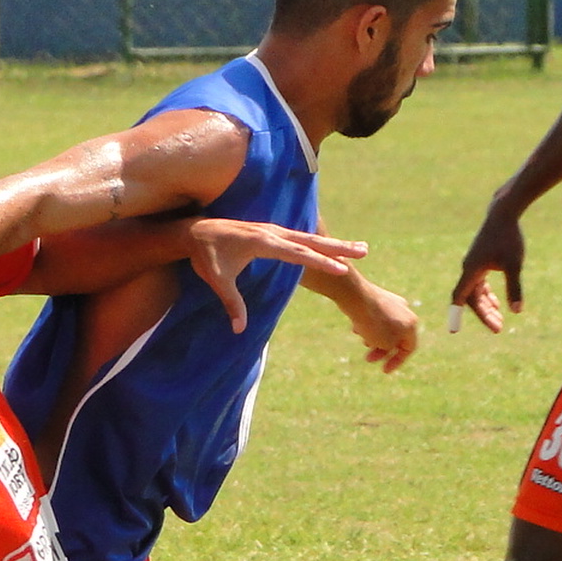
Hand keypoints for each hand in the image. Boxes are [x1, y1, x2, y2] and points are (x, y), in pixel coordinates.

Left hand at [185, 219, 366, 332]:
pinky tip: (336, 248)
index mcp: (263, 242)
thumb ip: (231, 303)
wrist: (196, 231)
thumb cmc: (206, 256)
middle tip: (364, 252)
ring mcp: (275, 230)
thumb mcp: (217, 280)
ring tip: (361, 249)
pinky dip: (322, 242)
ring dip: (336, 244)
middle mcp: (273, 232)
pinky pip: (303, 237)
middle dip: (339, 247)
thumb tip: (240, 330)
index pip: (298, 253)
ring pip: (311, 237)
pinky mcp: (274, 233)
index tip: (343, 269)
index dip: (321, 262)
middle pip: (313, 240)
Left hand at [340, 282, 419, 372]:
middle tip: (368, 358)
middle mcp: (405, 311)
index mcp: (411, 324)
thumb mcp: (385, 344)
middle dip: (381, 350)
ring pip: (384, 327)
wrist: (356, 296)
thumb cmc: (373, 322)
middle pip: (396, 337)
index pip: (409, 348)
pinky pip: (375, 317)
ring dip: (373, 337)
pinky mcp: (377, 297)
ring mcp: (392, 302)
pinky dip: (368, 326)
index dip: (397, 362)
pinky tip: (356, 326)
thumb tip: (388, 343)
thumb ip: (391, 347)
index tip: (384, 370)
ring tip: (361, 336)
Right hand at [450, 202, 521, 333]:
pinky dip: (486, 294)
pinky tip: (496, 302)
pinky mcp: (480, 259)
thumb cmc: (509, 237)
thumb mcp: (514, 265)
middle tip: (498, 329)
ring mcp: (474, 264)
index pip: (460, 299)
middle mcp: (469, 269)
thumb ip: (514, 288)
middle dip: (484, 314)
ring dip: (486, 306)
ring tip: (499, 319)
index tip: (454, 331)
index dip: (455, 315)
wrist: (503, 213)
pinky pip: (479, 283)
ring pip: (475, 292)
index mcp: (471, 271)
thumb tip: (516, 311)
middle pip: (470, 299)